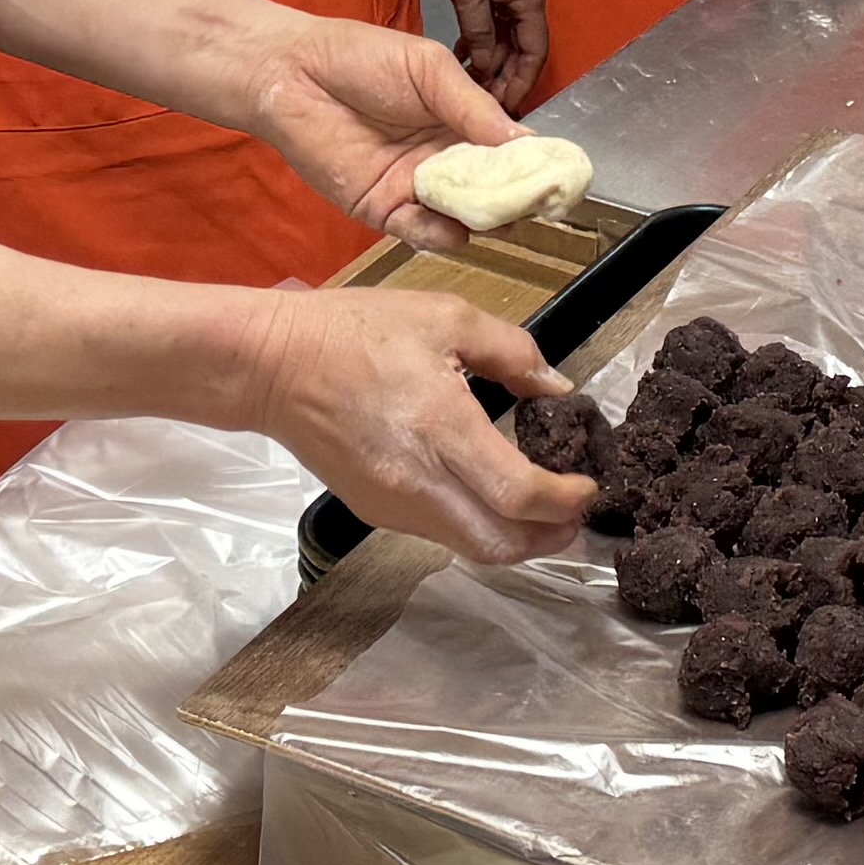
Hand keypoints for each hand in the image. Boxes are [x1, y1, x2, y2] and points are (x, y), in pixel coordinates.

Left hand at [225, 9, 523, 239]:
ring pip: (463, 216)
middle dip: (517, 198)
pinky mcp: (383, 209)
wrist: (290, 72)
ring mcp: (415, 187)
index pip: (509, 151)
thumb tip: (526, 141)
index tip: (562, 176)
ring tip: (499, 215)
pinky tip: (456, 227)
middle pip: (493, 190)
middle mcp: (444, 159)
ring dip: (484, 220)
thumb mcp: (430, 69)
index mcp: (460, 122)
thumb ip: (475, 106)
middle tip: (539, 203)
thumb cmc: (358, 57)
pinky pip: (421, 232)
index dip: (535, 165)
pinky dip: (442, 234)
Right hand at [239, 284, 585, 559]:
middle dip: (550, 538)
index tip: (589, 485)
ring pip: (471, 548)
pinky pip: (440, 534)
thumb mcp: (445, 316)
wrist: (274, 364)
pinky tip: (487, 496)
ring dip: (516, 538)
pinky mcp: (375, 511)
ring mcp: (393, 504)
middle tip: (575, 515)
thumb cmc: (356, 331)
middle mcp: (419, 480)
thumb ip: (511, 352)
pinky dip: (477, 526)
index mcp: (441, 427)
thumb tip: (557, 386)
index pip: (520, 494)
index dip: (566, 501)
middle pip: (501, 544)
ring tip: (540, 510)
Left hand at [423, 0, 550, 112]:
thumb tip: (486, 68)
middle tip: (487, 106)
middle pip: (525, 48)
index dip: (522, 82)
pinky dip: (483, 40)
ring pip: (508, 36)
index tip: (504, 107)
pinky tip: (465, 57)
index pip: (536, 52)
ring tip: (473, 88)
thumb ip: (480, 32)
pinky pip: (494, 21)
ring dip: (494, 61)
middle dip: (508, 77)